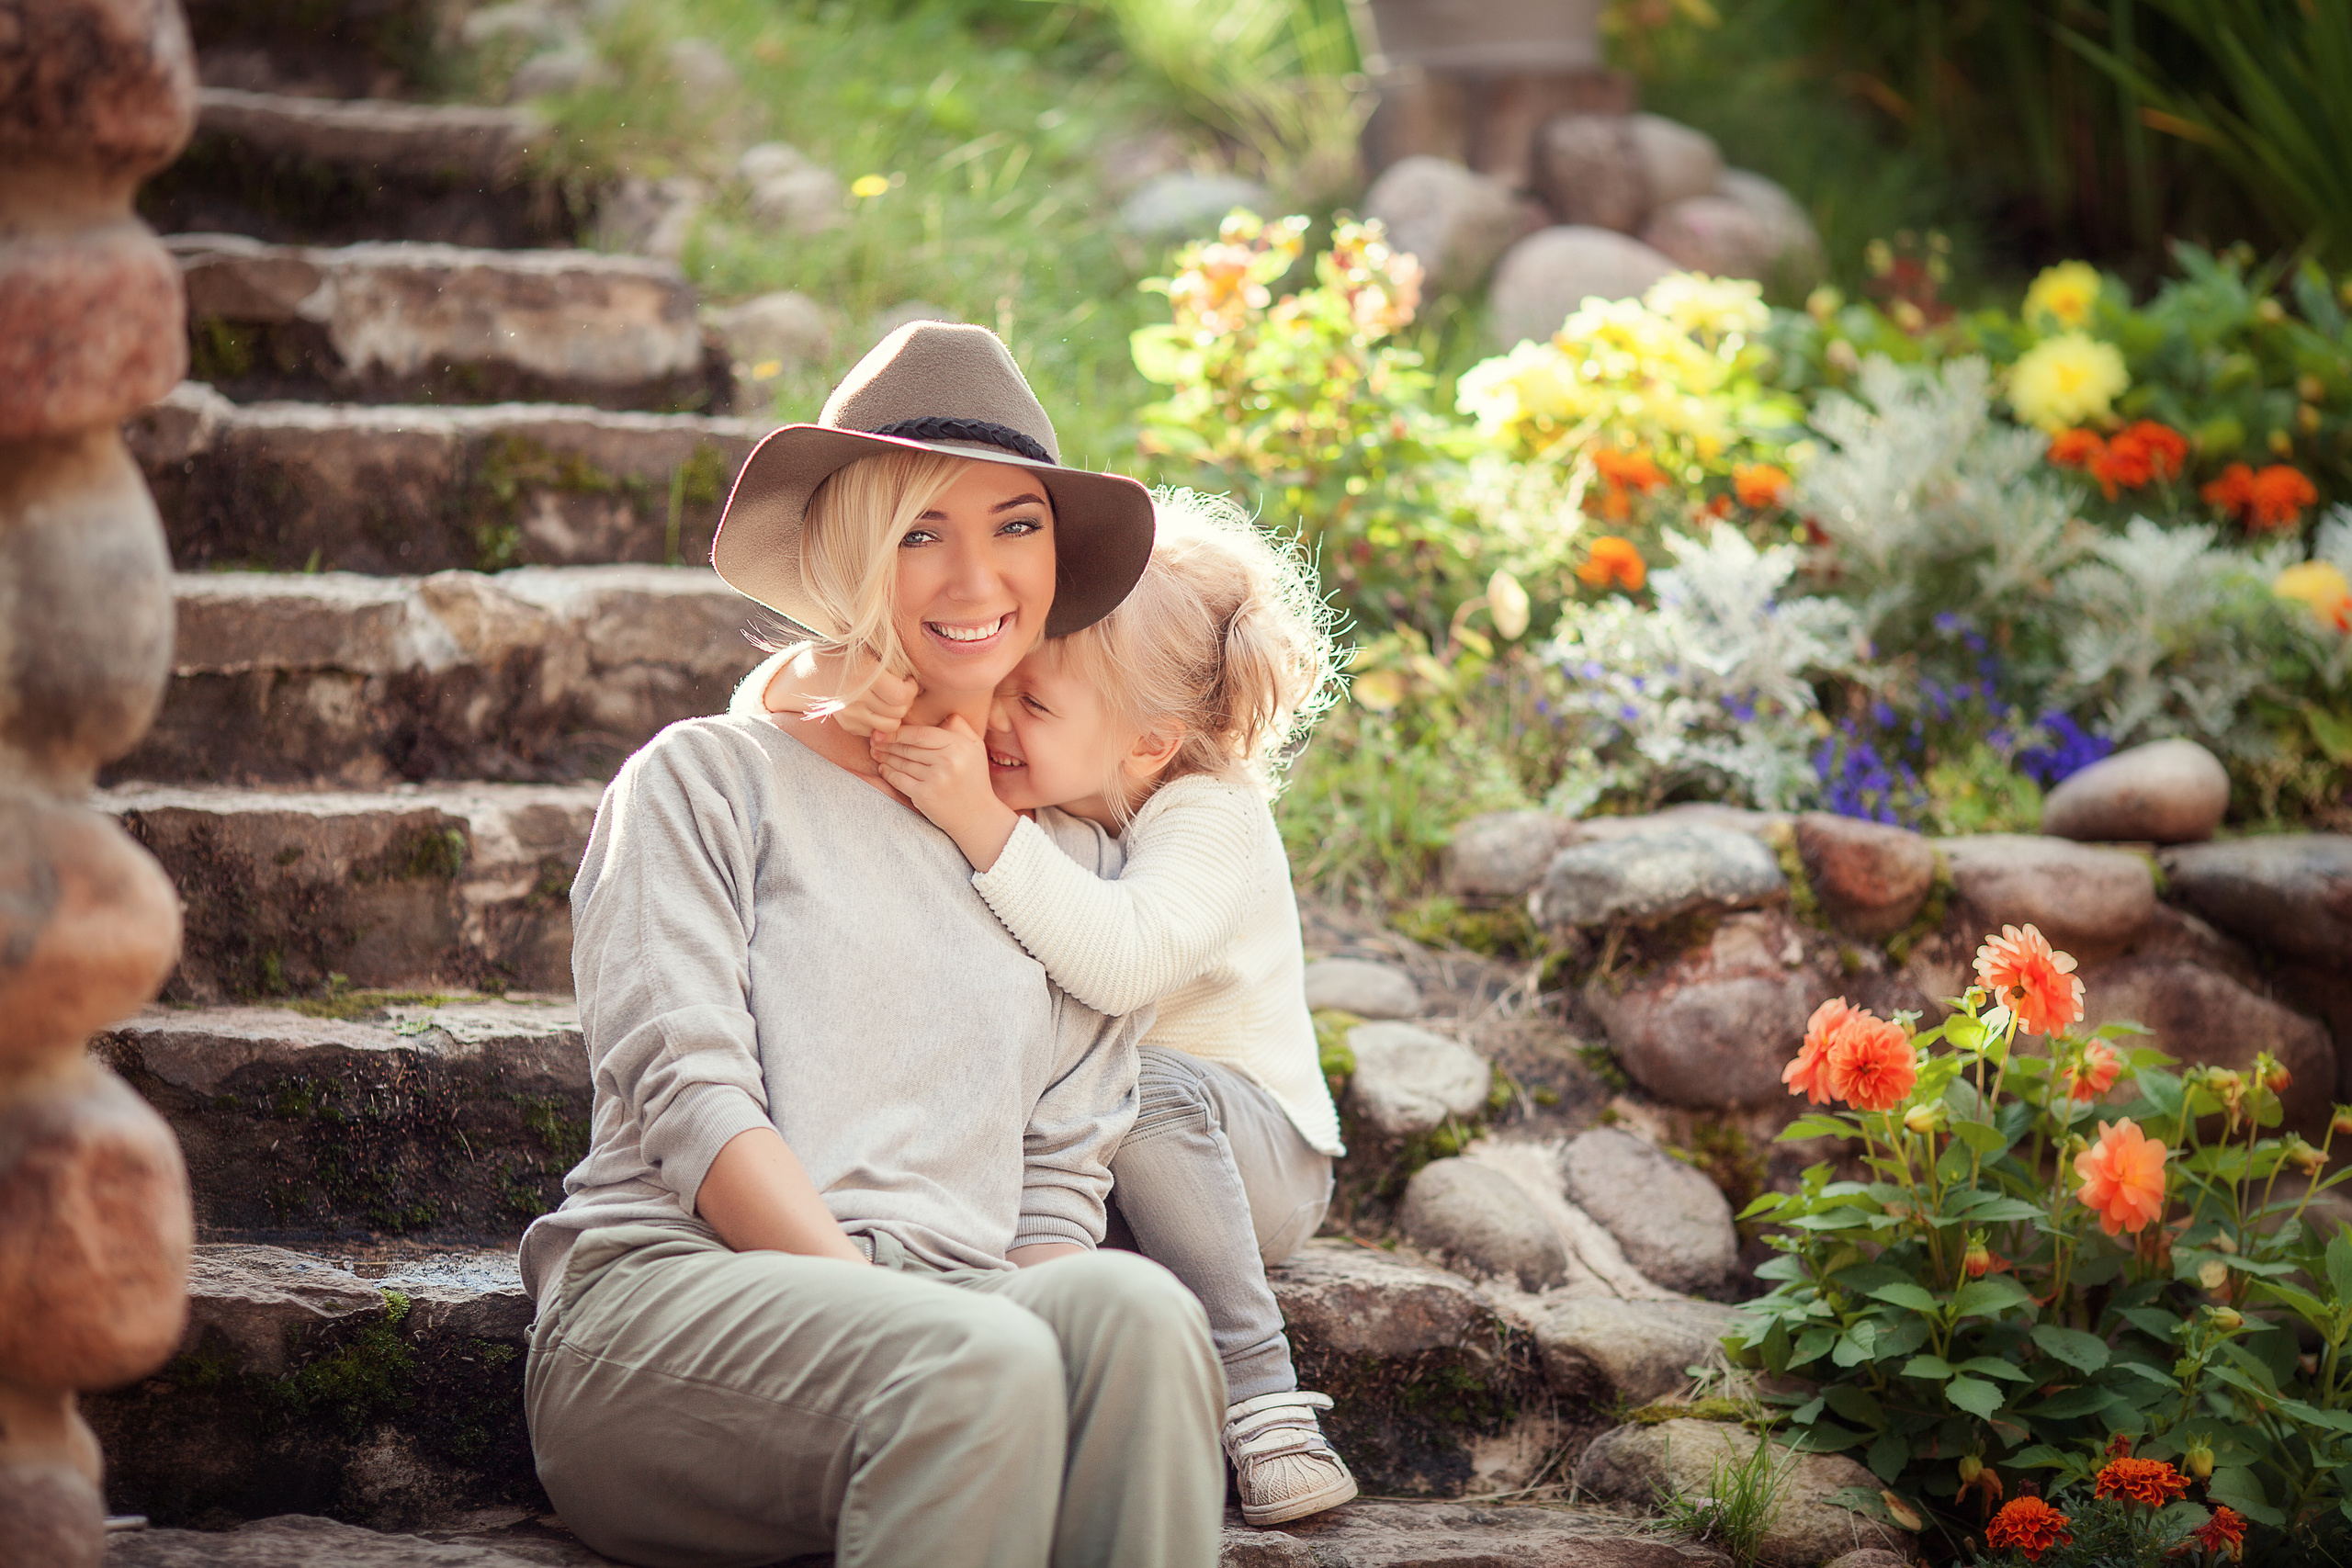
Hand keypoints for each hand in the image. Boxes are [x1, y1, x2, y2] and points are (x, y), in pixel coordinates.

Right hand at [764, 653, 916, 740]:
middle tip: (902, 691)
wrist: (816, 671)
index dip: (911, 689)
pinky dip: (881, 722)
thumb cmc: (851, 656)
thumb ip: (893, 662)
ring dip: (896, 715)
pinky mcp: (848, 725)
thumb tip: (918, 679)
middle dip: (906, 702)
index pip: (901, 695)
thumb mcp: (871, 648)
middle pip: (898, 712)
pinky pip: (876, 731)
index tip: (908, 680)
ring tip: (891, 701)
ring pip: (890, 726)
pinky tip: (877, 707)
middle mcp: (856, 698)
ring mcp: (850, 714)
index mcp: (864, 675)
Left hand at [874, 714, 1018, 870]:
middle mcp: (948, 761)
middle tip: (873, 740)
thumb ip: (962, 729)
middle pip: (908, 747)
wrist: (977, 817)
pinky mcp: (925, 795)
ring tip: (875, 752)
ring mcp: (935, 779)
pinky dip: (888, 773)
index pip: (921, 733)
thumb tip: (946, 715)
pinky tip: (883, 768)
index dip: (899, 731)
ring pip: (902, 763)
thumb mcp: (976, 750)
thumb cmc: (974, 780)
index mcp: (959, 746)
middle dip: (887, 743)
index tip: (884, 730)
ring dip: (885, 757)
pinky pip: (899, 780)